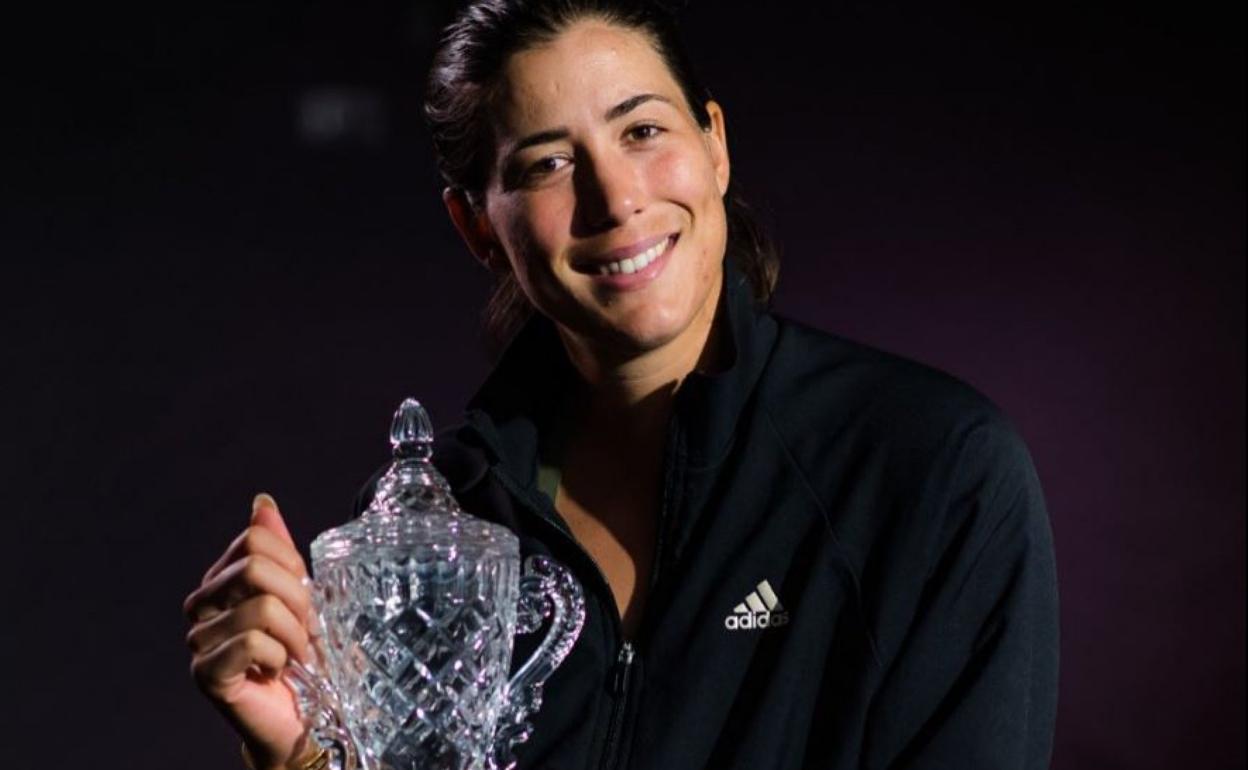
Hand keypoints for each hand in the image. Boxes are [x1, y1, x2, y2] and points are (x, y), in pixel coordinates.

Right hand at [184, 494, 313, 769]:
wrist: (304, 718)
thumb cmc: (303, 658)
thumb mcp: (301, 597)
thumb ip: (280, 551)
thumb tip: (262, 503)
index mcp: (223, 580)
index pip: (255, 539)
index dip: (293, 565)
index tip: (305, 597)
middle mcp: (202, 605)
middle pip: (256, 567)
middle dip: (298, 600)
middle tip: (304, 631)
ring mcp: (198, 639)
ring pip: (261, 608)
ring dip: (294, 635)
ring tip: (294, 655)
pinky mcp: (205, 672)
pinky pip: (251, 641)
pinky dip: (278, 656)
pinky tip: (275, 671)